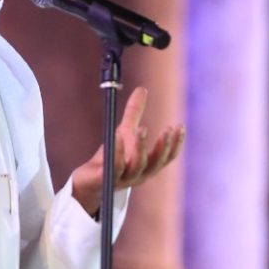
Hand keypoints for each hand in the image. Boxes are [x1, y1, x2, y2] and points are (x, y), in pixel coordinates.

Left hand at [70, 86, 184, 215]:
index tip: (180, 126)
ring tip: (143, 129)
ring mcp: (124, 179)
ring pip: (138, 165)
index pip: (167, 157)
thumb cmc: (110, 156)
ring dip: (142, 146)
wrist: (88, 179)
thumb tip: (142, 89)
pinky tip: (119, 137)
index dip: (176, 143)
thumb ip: (134, 113)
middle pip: (156, 162)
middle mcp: (140, 175)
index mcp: (148, 166)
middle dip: (163, 146)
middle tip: (167, 129)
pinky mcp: (107, 180)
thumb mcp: (124, 131)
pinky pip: (115, 166)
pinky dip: (119, 152)